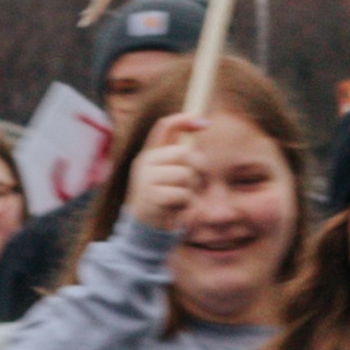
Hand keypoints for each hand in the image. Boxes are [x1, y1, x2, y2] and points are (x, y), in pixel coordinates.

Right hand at [122, 108, 219, 238]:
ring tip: (182, 199)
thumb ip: (182, 157)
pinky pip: (182, 194)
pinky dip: (186, 204)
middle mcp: (145, 162)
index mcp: (150, 154)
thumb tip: (202, 125)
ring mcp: (146, 178)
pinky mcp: (151, 196)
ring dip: (191, 190)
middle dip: (197, 168)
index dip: (184, 120)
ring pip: (185, 175)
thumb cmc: (165, 200)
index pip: (164, 127)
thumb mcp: (171, 175)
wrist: (145, 229)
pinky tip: (177, 209)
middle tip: (195, 183)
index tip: (205, 122)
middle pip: (183, 153)